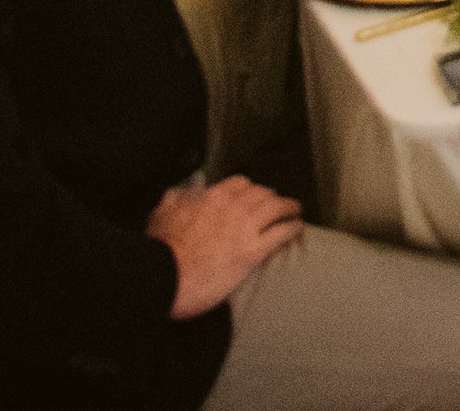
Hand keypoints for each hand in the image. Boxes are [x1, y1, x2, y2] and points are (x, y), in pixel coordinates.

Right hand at [149, 177, 302, 319]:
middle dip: (272, 197)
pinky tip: (297, 228)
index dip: (249, 189)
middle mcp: (233, 207)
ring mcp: (244, 228)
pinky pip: (280, 233)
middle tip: (277, 203)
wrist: (165, 276)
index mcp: (213, 197)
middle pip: (262, 193)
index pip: (240, 184)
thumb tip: (175, 193)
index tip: (252, 195)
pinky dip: (292, 228)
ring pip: (276, 208)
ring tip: (295, 210)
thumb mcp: (161, 213)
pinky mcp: (251, 252)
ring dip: (289, 207)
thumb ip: (173, 199)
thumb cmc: (161, 250)